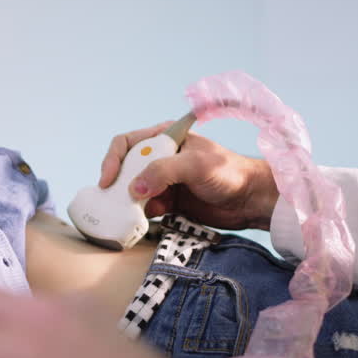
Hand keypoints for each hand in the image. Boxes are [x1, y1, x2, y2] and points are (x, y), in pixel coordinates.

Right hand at [99, 123, 278, 229]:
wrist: (249, 200)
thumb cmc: (228, 172)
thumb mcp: (195, 165)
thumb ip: (163, 172)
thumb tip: (135, 189)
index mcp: (165, 138)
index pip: (127, 143)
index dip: (112, 160)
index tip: (108, 181)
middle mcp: (160, 157)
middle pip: (125, 169)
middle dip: (119, 185)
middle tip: (116, 201)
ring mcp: (164, 181)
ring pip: (133, 191)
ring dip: (129, 202)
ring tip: (132, 213)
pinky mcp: (169, 202)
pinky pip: (146, 208)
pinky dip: (142, 215)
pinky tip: (147, 220)